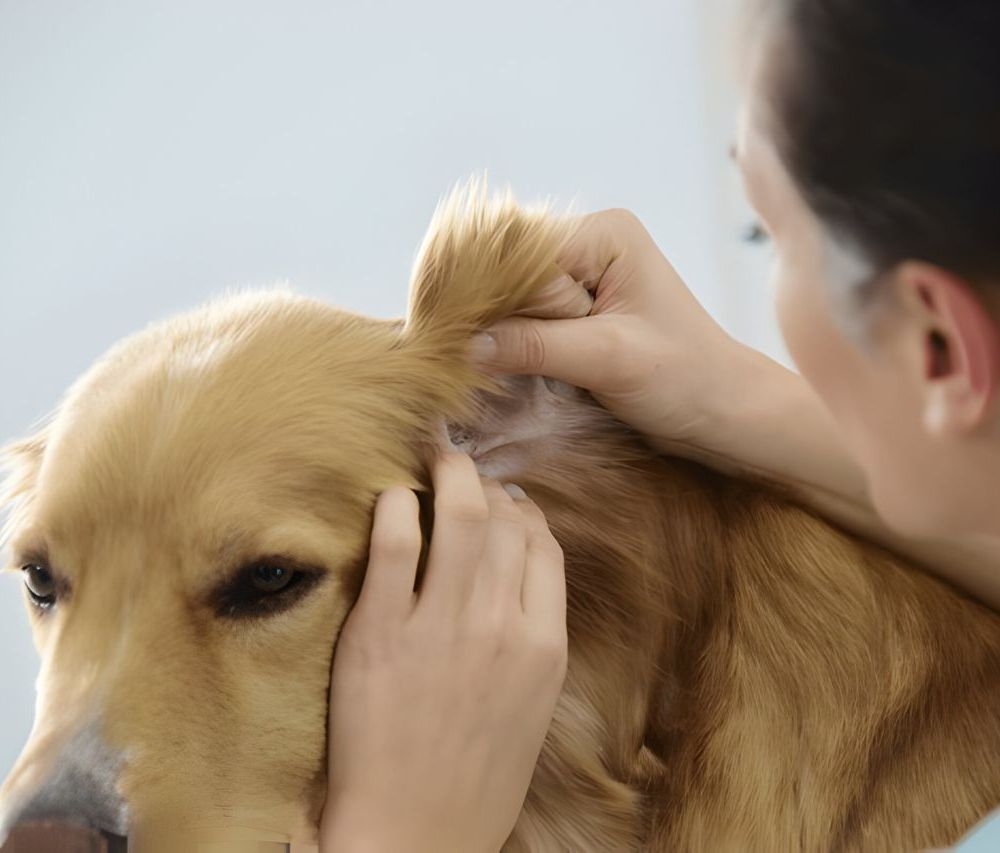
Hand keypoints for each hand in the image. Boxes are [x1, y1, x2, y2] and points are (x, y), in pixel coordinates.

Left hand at [319, 451, 567, 852]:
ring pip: (459, 516)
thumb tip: (519, 575)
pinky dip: (396, 508)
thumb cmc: (476, 776)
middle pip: (506, 520)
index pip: (543, 545)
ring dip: (448, 473)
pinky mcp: (380, 633)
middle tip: (463, 469)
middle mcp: (499, 626)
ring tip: (435, 458)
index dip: (522, 511)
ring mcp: (440, 626)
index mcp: (542, 645)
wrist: (416, 835)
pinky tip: (393, 499)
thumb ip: (531, 636)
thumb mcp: (530, 706)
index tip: (503, 501)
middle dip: (485, 482)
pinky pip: (394, 546)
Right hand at [471, 208, 756, 454]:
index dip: (483, 292)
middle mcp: (587, 243)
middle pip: (507, 271)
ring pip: (510, 298)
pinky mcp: (575, 311)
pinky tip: (494, 367)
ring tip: (472, 365)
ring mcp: (580, 277)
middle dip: (487, 314)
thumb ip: (536, 346)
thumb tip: (464, 345)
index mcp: (603, 234)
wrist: (723, 411)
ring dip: (496, 332)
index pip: (518, 251)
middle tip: (457, 355)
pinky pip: (523, 319)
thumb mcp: (608, 360)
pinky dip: (508, 343)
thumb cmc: (684, 378)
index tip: (448, 332)